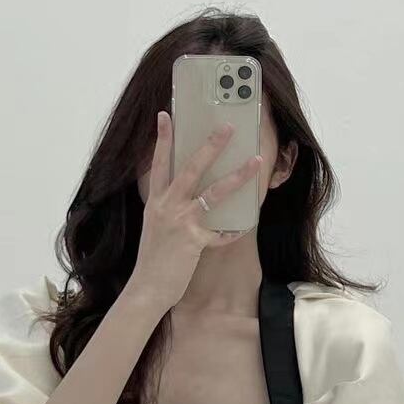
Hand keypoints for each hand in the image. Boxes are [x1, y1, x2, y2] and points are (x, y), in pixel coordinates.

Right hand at [128, 110, 262, 314]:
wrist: (147, 288)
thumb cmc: (153, 260)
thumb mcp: (155, 227)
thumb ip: (168, 208)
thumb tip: (188, 195)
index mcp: (156, 202)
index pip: (159, 163)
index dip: (162, 139)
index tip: (165, 115)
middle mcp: (167, 207)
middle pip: (191, 168)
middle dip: (210, 146)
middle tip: (227, 127)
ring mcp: (181, 223)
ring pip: (213, 193)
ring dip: (237, 176)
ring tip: (255, 162)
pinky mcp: (194, 242)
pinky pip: (220, 232)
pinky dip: (233, 230)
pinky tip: (245, 225)